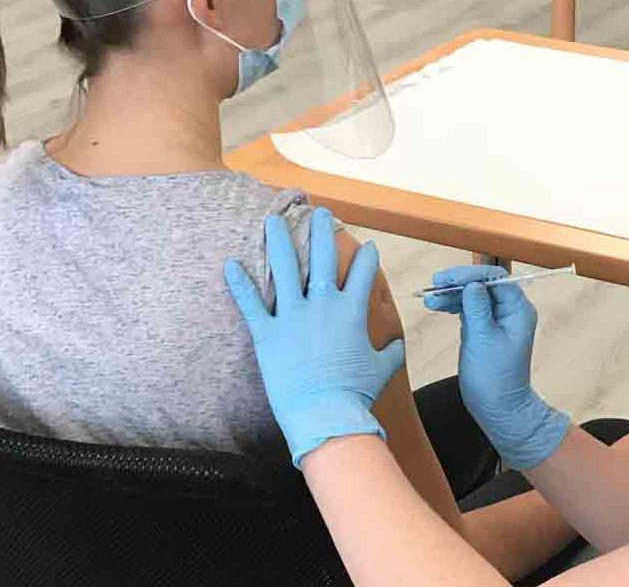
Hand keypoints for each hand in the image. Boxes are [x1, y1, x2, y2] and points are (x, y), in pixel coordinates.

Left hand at [226, 208, 404, 467]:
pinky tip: (229, 263)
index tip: (369, 245)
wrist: (325, 415)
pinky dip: (239, 284)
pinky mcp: (267, 334)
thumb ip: (392, 350)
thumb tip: (399, 344)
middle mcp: (322, 305)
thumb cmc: (356, 393)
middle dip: (322, 231)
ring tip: (273, 221)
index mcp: (352, 312)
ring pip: (285, 269)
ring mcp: (292, 317)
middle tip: (320, 213)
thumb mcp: (383, 368)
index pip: (365, 273)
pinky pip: (250, 304)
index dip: (369, 257)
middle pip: (323, 258)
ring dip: (279, 242)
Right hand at [424, 265, 569, 469]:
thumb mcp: (483, 339)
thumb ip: (477, 308)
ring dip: (452, 294)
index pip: (496, 279)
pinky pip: (468, 309)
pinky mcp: (483, 329)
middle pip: (483, 284)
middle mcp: (510, 311)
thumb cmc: (494, 377)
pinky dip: (452, 306)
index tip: (448, 279)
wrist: (498, 408)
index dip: (472, 274)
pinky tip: (436, 305)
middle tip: (435, 283)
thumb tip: (472, 284)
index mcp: (518, 309)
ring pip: (473, 296)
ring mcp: (496, 319)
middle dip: (459, 282)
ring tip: (430, 298)